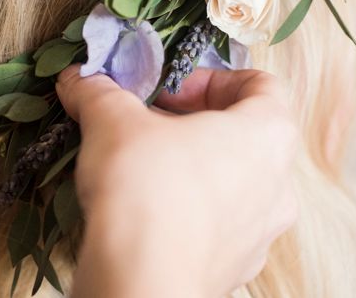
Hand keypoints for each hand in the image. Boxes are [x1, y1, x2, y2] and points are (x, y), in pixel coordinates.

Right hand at [57, 65, 298, 297]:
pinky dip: (187, 208)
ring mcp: (261, 235)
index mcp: (267, 136)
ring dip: (190, 165)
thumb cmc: (145, 187)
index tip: (169, 90)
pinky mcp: (234, 270)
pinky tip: (143, 209)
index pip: (262, 85)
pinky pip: (217, 224)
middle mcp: (278, 186)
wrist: (140, 284)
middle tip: (145, 123)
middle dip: (191, 122)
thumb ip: (97, 91)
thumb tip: (76, 78)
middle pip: (244, 134)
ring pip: (233, 181)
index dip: (212, 78)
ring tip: (140, 165)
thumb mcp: (112, 120)